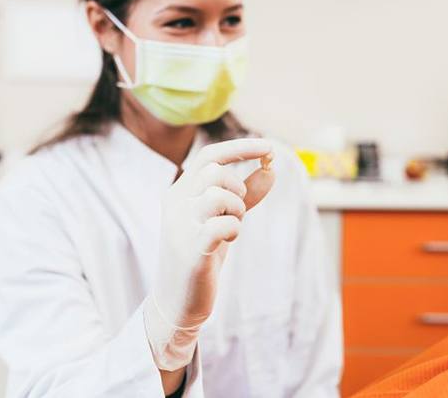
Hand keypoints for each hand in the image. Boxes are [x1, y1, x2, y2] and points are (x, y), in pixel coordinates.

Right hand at [144, 138, 274, 370]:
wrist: (178, 300)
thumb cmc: (202, 253)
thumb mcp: (224, 217)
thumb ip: (247, 194)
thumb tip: (271, 168)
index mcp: (181, 191)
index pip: (210, 156)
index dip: (241, 148)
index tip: (270, 147)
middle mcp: (175, 203)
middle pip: (215, 171)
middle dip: (238, 188)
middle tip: (238, 211)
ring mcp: (180, 225)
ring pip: (218, 194)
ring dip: (237, 210)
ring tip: (233, 226)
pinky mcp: (190, 249)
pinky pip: (222, 224)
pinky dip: (234, 229)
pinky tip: (228, 240)